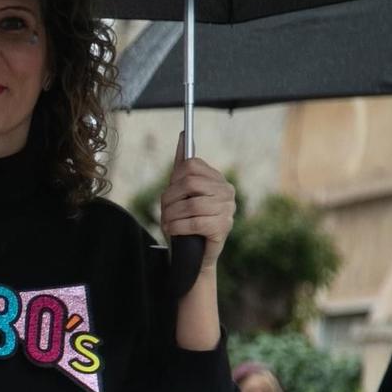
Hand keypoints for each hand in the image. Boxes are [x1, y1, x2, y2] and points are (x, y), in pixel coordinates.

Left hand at [160, 144, 236, 270]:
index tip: (170, 193)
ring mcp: (228, 209)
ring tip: (167, 223)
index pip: (191, 165)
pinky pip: (195, 221)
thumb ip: (183, 168)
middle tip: (164, 212)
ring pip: (190, 204)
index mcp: (218, 180)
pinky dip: (178, 226)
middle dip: (169, 198)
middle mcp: (227, 192)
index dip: (173, 179)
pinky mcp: (223, 227)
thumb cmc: (186, 223)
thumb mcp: (182, 195)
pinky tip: (173, 230)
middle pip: (189, 183)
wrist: (194, 257)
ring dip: (171, 215)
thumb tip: (183, 135)